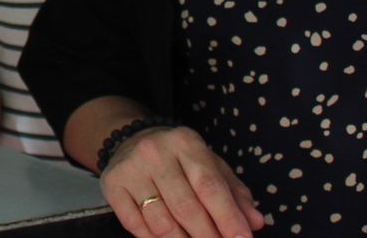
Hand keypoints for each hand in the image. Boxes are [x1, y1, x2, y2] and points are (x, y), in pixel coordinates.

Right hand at [100, 125, 264, 236]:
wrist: (131, 139)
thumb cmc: (179, 159)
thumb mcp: (210, 165)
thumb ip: (234, 192)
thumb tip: (254, 221)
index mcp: (185, 143)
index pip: (210, 186)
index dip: (228, 218)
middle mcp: (154, 152)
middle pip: (186, 207)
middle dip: (208, 237)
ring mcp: (130, 168)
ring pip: (161, 221)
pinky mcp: (112, 184)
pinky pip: (135, 225)